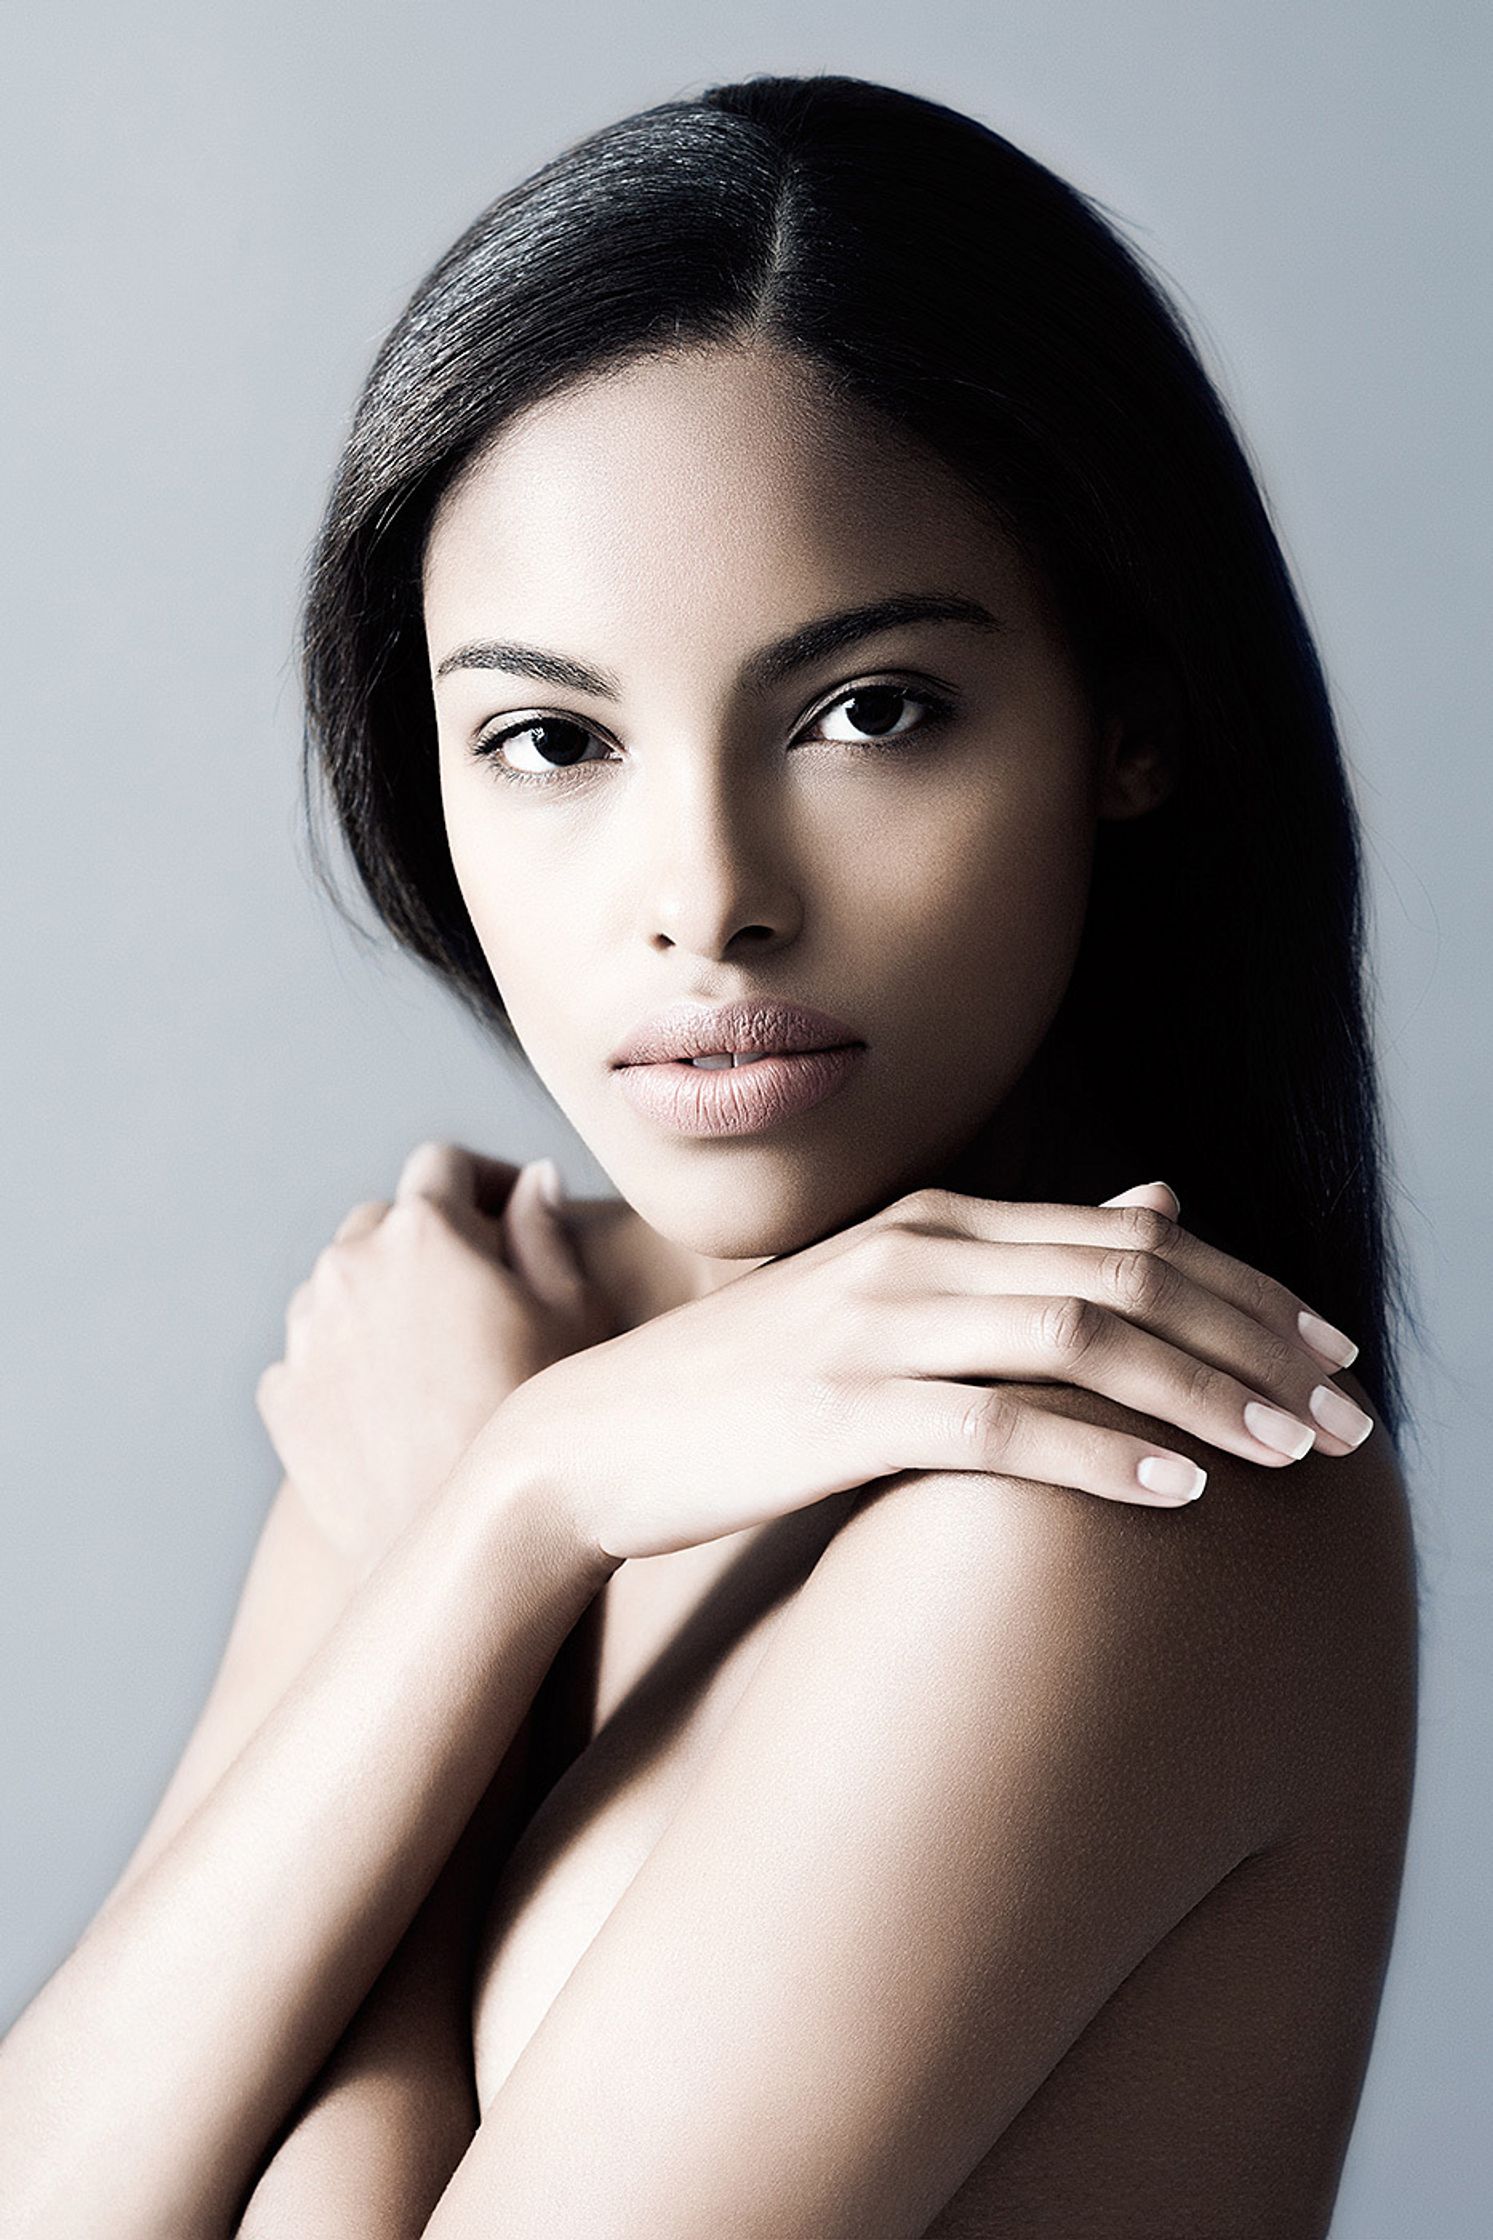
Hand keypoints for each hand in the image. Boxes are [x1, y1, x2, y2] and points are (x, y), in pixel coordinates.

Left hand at [255, 1141, 613, 1573]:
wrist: (467, 1545)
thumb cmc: (538, 1424)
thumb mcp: (574, 1315)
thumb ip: (546, 1230)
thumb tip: (533, 1182)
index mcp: (422, 1231)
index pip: (442, 1164)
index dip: (484, 1182)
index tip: (512, 1218)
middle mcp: (347, 1266)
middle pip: (384, 1220)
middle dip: (429, 1241)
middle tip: (481, 1294)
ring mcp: (305, 1332)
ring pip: (341, 1285)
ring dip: (382, 1298)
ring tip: (437, 1355)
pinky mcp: (283, 1396)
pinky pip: (311, 1352)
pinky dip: (346, 1361)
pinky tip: (398, 1404)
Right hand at [486, 1177, 1372, 1562]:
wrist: (590, 1441)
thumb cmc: (746, 1386)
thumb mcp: (887, 1298)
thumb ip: (1020, 1256)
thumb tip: (1161, 1197)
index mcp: (938, 1222)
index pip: (1133, 1237)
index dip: (1248, 1291)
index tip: (1332, 1355)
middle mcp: (920, 1253)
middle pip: (1133, 1279)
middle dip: (1257, 1347)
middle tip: (1349, 1420)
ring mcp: (878, 1326)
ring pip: (1085, 1341)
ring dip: (1207, 1397)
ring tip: (1295, 1456)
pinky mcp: (842, 1409)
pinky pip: (999, 1427)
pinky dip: (1099, 1455)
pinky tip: (1176, 1494)